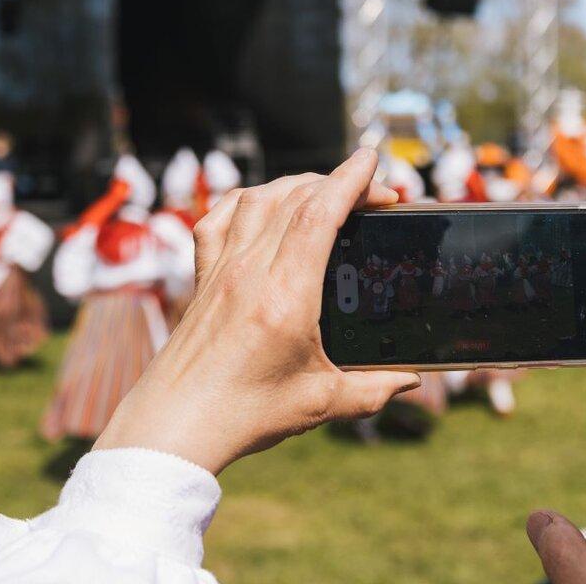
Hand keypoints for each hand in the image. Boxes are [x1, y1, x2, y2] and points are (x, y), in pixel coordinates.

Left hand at [93, 149, 418, 473]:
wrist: (174, 425)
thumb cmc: (244, 415)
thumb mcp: (321, 403)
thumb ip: (373, 389)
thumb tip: (411, 381)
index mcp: (285, 296)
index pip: (319, 214)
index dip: (349, 179)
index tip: (373, 160)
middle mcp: (249, 271)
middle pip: (293, 198)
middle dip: (337, 182)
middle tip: (370, 193)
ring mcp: (219, 270)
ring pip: (257, 200)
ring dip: (295, 185)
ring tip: (325, 194)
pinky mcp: (201, 280)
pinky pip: (218, 220)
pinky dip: (244, 201)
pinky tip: (259, 204)